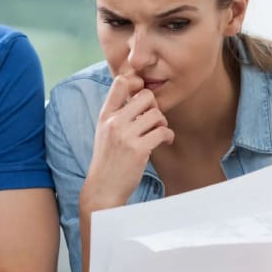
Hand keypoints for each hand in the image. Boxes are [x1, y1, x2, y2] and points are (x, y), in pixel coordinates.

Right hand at [80, 72, 174, 212]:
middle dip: (155, 107)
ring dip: (163, 123)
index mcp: (105, 115)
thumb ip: (118, 114)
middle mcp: (114, 122)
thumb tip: (138, 94)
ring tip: (159, 133)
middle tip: (153, 120)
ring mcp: (125, 136)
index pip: (120, 82)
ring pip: (157, 114)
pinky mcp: (138, 150)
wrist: (103, 189)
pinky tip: (164, 141)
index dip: (136, 84)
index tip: (142, 98)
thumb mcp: (105, 132)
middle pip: (146, 96)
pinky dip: (168, 136)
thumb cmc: (108, 160)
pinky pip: (163, 131)